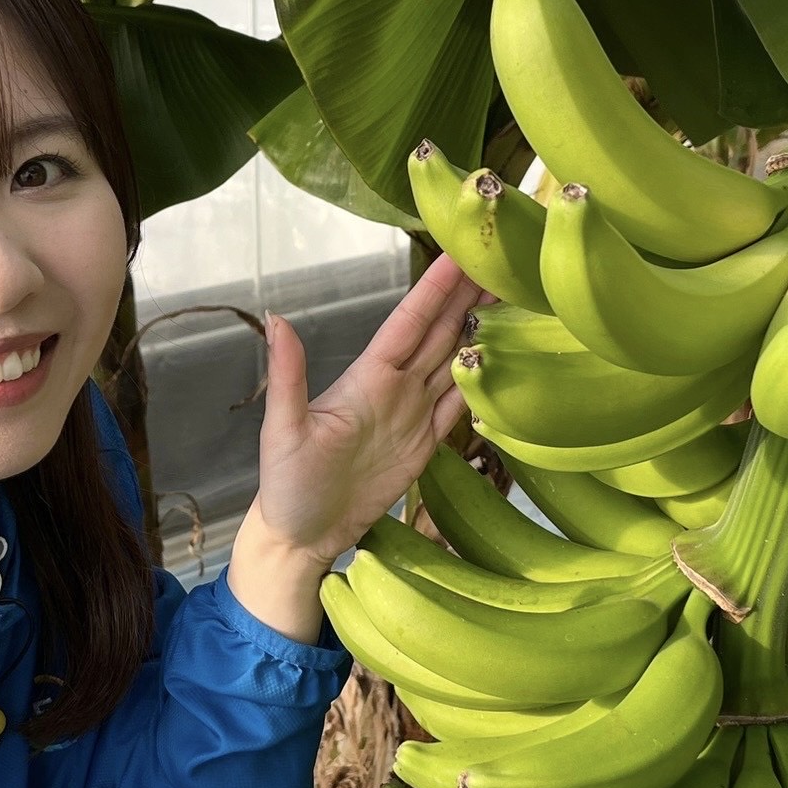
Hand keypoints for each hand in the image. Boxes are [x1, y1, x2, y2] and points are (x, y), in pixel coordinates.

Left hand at [224, 256, 481, 640]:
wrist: (303, 533)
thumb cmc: (287, 482)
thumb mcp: (283, 428)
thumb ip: (288, 375)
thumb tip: (276, 318)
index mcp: (368, 376)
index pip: (410, 322)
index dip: (436, 289)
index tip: (462, 254)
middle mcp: (395, 387)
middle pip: (440, 332)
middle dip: (469, 297)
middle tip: (502, 262)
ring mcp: (413, 415)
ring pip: (454, 361)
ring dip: (480, 330)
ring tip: (511, 298)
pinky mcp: (425, 445)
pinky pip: (459, 406)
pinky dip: (481, 382)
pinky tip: (503, 360)